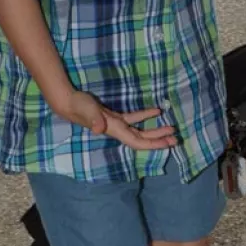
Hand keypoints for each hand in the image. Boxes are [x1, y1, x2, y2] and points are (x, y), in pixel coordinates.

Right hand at [56, 92, 177, 149]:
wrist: (68, 102)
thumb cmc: (78, 106)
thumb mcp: (87, 110)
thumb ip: (93, 119)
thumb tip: (99, 129)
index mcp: (115, 130)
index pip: (138, 141)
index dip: (153, 144)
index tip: (168, 143)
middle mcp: (118, 130)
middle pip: (143, 138)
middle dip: (159, 139)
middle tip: (176, 138)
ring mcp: (117, 124)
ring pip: (140, 130)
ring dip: (155, 130)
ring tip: (171, 128)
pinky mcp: (115, 117)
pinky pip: (134, 119)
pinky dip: (145, 115)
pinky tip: (157, 110)